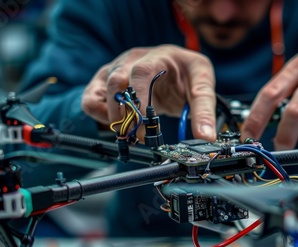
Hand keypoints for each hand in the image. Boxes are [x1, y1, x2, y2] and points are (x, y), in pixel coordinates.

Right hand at [81, 45, 216, 140]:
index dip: (141, 98)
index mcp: (158, 56)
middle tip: (140, 136)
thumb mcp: (202, 85)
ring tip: (131, 134)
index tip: (146, 123)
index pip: (142, 72)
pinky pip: (91, 100)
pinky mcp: (105, 83)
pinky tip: (119, 125)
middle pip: (116, 80)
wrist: (174, 69)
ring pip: (101, 92)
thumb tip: (206, 137)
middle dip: (126, 113)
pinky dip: (100, 116)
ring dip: (114, 117)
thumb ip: (204, 110)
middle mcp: (133, 60)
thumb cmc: (185, 74)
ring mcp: (116, 69)